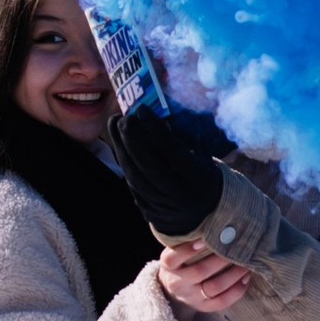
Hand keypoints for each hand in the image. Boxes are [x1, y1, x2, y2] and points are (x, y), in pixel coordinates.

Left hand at [112, 104, 228, 234]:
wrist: (204, 210)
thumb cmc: (200, 171)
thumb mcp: (200, 152)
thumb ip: (182, 134)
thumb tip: (158, 112)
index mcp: (197, 176)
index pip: (172, 150)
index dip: (155, 129)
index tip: (142, 109)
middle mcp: (179, 194)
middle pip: (149, 165)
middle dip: (132, 138)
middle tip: (123, 117)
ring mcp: (163, 206)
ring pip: (135, 177)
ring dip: (121, 149)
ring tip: (115, 125)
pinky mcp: (149, 211)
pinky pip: (131, 185)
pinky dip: (124, 162)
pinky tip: (119, 143)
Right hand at [158, 236, 249, 315]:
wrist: (174, 290)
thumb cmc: (181, 262)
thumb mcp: (176, 252)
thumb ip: (188, 240)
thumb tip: (217, 223)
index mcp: (168, 266)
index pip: (173, 257)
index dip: (188, 249)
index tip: (204, 239)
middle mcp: (177, 283)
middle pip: (199, 271)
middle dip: (221, 259)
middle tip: (236, 248)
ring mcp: (190, 298)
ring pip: (214, 287)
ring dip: (233, 274)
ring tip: (246, 263)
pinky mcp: (203, 307)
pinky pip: (222, 302)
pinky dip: (236, 290)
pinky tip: (245, 278)